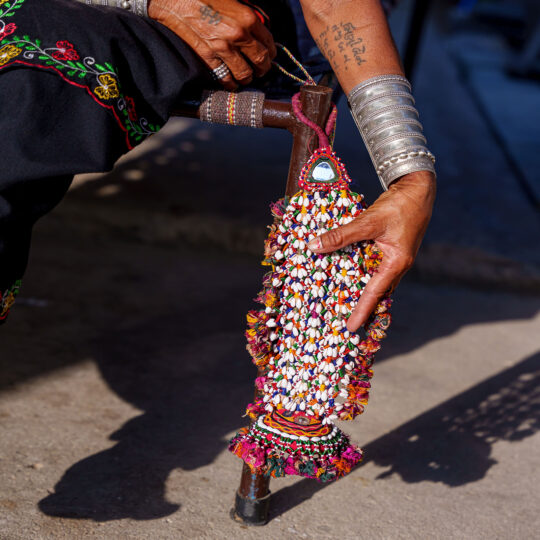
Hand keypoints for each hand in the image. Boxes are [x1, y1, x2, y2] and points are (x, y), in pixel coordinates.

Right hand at [148, 0, 276, 89]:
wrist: (174, 0)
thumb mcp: (231, 0)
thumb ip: (246, 16)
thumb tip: (256, 31)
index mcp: (247, 18)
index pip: (269, 43)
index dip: (271, 53)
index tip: (268, 57)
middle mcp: (238, 35)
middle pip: (261, 61)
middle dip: (263, 69)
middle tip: (260, 71)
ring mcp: (222, 48)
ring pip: (245, 74)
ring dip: (247, 78)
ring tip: (246, 77)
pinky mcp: (208, 58)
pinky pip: (224, 78)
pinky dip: (230, 83)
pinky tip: (231, 82)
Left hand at [307, 171, 435, 331]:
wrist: (418, 189)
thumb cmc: (398, 206)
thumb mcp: (368, 221)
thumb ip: (341, 235)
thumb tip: (314, 246)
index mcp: (396, 263)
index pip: (374, 293)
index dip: (361, 311)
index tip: (351, 328)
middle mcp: (397, 265)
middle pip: (378, 293)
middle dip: (364, 308)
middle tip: (347, 324)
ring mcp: (395, 259)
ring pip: (377, 282)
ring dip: (363, 292)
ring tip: (345, 304)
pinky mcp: (391, 250)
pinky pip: (375, 269)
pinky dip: (363, 274)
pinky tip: (349, 275)